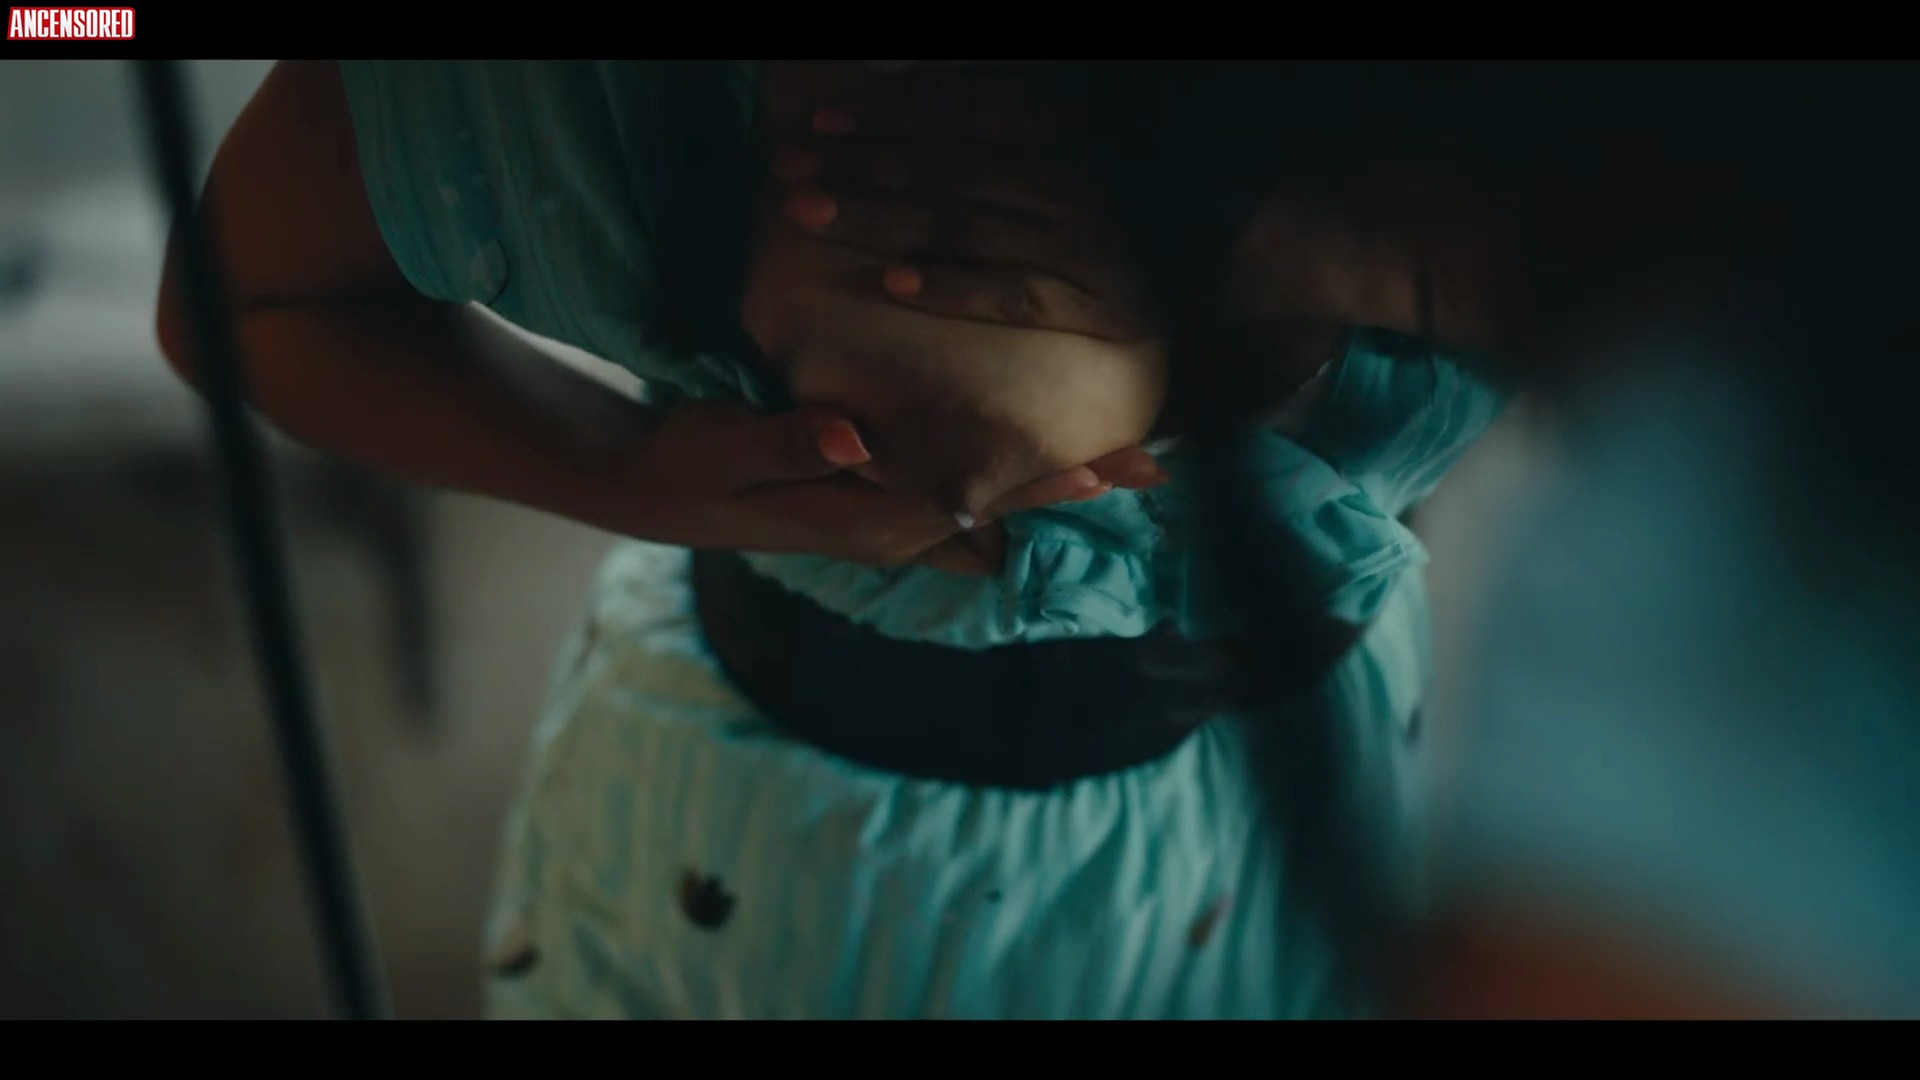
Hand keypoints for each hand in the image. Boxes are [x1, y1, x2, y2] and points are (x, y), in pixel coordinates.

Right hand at [622, 401, 1164, 576]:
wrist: (655, 489)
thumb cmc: (689, 463)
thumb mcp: (724, 447)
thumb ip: (786, 442)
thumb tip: (853, 439)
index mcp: (862, 518)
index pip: (967, 500)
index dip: (1035, 483)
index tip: (1099, 467)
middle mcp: (889, 526)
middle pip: (998, 508)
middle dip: (1072, 485)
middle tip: (1155, 462)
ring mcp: (887, 517)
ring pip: (988, 503)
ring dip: (1051, 482)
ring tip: (1124, 461)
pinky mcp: (879, 498)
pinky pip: (960, 494)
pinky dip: (1009, 480)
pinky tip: (1044, 460)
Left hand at [763, 62, 1157, 342]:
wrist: (1168, 323)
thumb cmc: (1080, 251)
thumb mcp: (1041, 182)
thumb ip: (982, 146)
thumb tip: (898, 98)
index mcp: (1060, 143)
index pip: (963, 114)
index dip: (888, 114)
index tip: (817, 122)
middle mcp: (1073, 187)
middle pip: (949, 168)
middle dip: (860, 165)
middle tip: (787, 169)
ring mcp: (1088, 248)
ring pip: (966, 226)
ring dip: (880, 217)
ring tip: (812, 214)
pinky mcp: (1096, 308)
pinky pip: (1011, 293)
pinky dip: (950, 287)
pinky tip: (890, 284)